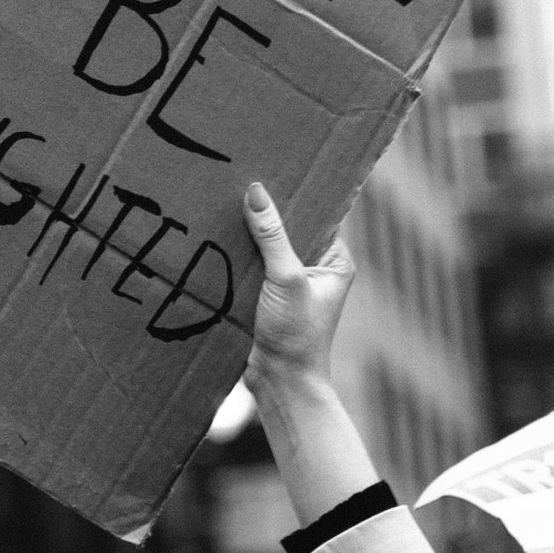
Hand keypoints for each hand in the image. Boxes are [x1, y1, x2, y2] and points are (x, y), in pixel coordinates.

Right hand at [241, 181, 356, 395]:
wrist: (280, 384)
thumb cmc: (296, 335)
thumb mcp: (285, 279)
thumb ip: (271, 236)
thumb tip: (257, 191)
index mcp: (335, 260)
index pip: (319, 215)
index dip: (298, 194)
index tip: (274, 168)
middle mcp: (317, 269)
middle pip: (291, 229)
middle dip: (268, 212)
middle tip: (241, 180)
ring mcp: (292, 284)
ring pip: (268, 248)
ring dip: (249, 235)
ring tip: (224, 204)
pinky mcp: (269, 297)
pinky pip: (254, 266)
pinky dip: (239, 256)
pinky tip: (218, 240)